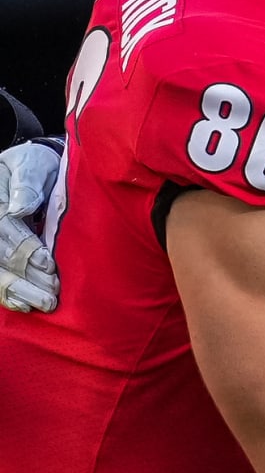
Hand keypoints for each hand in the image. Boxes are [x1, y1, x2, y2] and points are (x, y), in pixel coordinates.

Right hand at [0, 141, 61, 312]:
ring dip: (20, 291)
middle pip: (0, 256)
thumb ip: (27, 184)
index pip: (4, 228)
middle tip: (52, 293)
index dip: (24, 246)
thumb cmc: (35, 166)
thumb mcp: (31, 165)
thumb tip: (19, 208)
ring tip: (45, 303)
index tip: (47, 262)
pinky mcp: (1, 254)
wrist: (35, 170)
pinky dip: (11, 295)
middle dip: (26, 276)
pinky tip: (25, 306)